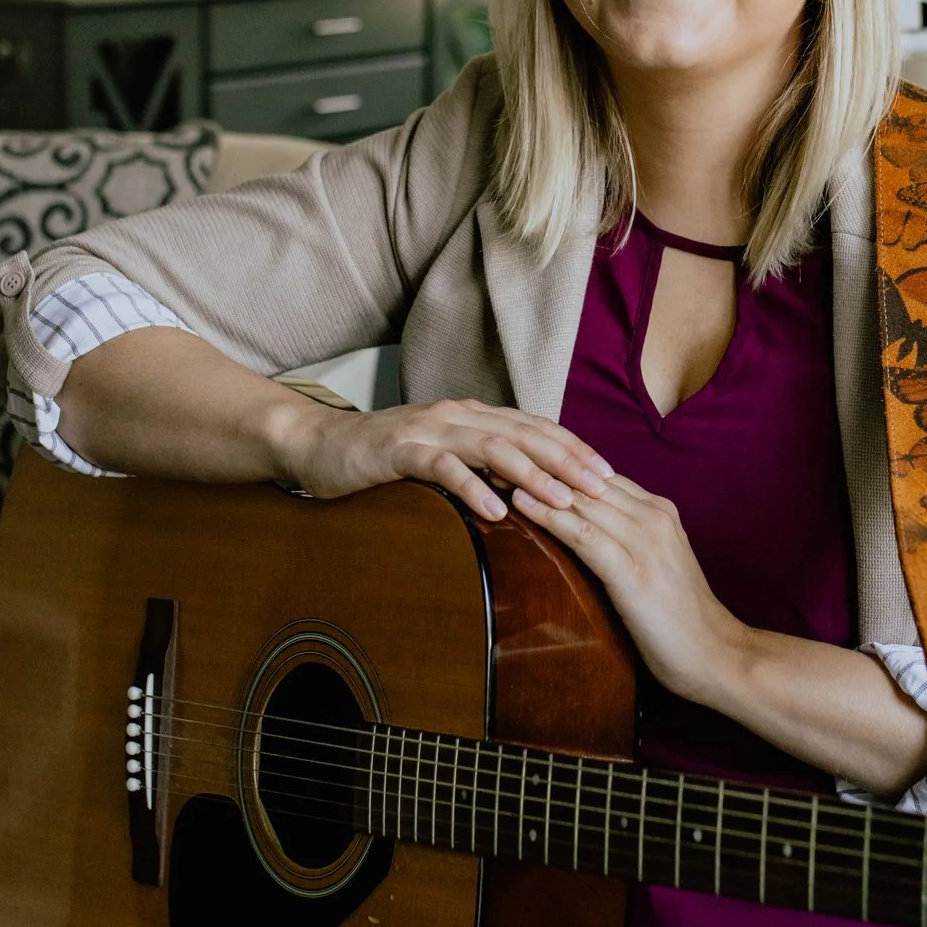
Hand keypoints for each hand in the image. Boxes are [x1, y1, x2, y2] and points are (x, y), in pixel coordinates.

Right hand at [278, 397, 610, 522]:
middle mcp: (458, 415)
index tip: (609, 475)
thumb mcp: (441, 458)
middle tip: (602, 487)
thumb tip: (530, 493)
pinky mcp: (398, 450)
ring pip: (492, 447)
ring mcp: (428, 429)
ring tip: (563, 501)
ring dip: (532, 474)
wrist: (317, 446)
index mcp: (473, 416)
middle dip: (568, 460)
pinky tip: (497, 511)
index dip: (574, 448)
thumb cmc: (383, 460)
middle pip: (525, 433)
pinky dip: (472, 488)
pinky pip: (442, 468)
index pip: (536, 428)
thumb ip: (480, 465)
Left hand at [510, 475, 926, 794]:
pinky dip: (549, 514)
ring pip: (580, 498)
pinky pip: (582, 533)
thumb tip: (585, 535)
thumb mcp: (656, 567)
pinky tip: (520, 503)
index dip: (556, 462)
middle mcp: (652, 516)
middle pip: (584, 477)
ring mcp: (644, 540)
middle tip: (493, 448)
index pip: (597, 474)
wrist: (718, 655)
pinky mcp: (632, 568)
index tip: (517, 450)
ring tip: (494, 465)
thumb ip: (627, 543)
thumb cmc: (683, 621)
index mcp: (658, 512)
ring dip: (534, 480)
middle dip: (538, 462)